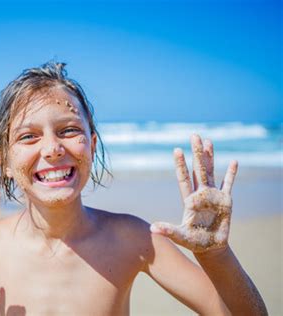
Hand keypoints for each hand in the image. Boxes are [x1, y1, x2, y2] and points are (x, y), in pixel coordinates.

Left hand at [150, 134, 237, 252]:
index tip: (176, 150)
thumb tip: (152, 228)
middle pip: (198, 169)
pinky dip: (232, 174)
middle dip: (196, 152)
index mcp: (189, 200)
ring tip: (208, 141)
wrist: (210, 247)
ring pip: (211, 172)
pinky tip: (234, 161)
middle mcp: (200, 194)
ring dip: (210, 157)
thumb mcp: (180, 236)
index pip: (183, 178)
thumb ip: (168, 230)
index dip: (181, 164)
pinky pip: (228, 184)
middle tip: (194, 135)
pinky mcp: (225, 201)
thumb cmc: (194, 242)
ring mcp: (213, 195)